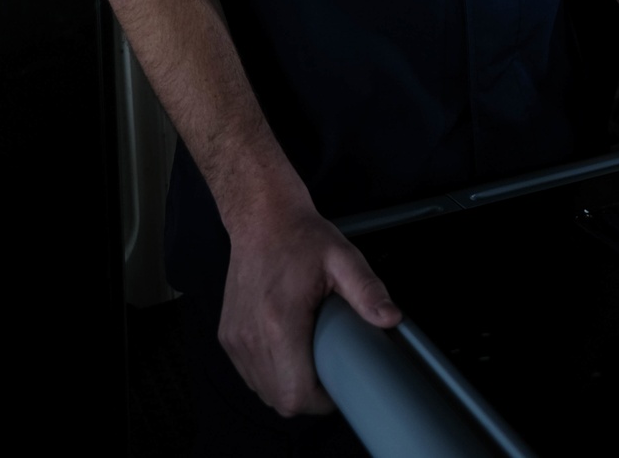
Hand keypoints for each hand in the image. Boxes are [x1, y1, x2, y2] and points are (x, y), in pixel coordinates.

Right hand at [219, 189, 400, 417]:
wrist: (262, 217)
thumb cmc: (299, 236)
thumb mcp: (342, 257)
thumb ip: (367, 290)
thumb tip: (390, 318)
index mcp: (279, 321)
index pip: (295, 394)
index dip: (321, 401)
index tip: (337, 384)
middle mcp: (251, 335)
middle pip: (279, 399)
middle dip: (307, 395)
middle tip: (327, 369)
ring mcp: (235, 338)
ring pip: (262, 390)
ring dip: (286, 385)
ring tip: (307, 357)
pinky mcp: (227, 335)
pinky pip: (249, 374)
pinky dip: (268, 372)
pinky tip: (286, 351)